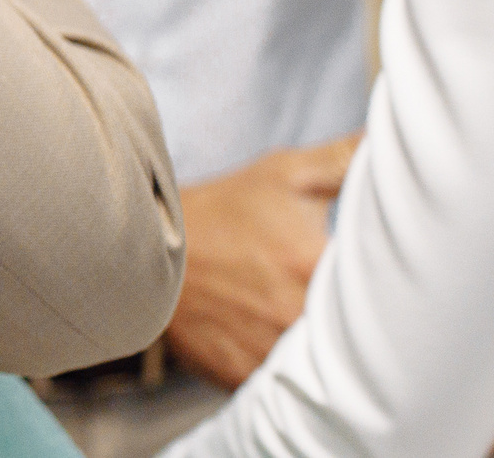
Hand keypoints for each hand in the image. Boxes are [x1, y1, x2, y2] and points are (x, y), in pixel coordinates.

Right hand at [163, 134, 357, 387]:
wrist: (140, 244)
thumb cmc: (220, 209)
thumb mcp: (282, 175)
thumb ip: (345, 160)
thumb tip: (388, 143)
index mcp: (311, 265)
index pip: (380, 289)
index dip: (380, 284)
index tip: (359, 268)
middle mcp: (291, 316)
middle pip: (354, 333)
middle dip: (350, 315)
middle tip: (322, 289)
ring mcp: (265, 351)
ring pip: (321, 364)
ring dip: (320, 346)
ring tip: (291, 311)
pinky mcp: (242, 375)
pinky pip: (284, 383)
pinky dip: (285, 366)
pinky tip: (270, 334)